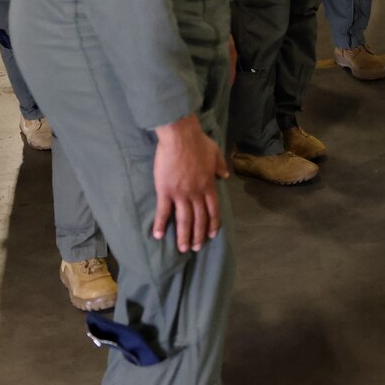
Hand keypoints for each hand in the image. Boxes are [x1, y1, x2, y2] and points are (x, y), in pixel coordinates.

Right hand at [152, 114, 228, 252]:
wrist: (180, 136)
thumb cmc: (197, 142)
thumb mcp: (215, 153)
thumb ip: (220, 166)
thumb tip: (225, 175)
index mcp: (208, 185)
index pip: (213, 209)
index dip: (212, 223)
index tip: (211, 235)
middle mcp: (196, 193)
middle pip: (199, 218)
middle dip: (198, 235)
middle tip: (196, 248)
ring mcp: (181, 194)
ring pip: (184, 220)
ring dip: (184, 236)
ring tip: (183, 248)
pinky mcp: (165, 191)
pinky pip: (164, 211)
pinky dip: (161, 224)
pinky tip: (158, 235)